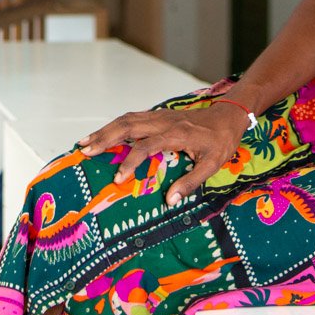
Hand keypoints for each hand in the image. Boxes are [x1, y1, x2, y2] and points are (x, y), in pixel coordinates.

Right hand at [78, 102, 250, 206]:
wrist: (228, 116)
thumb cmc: (221, 142)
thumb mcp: (212, 165)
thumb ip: (191, 182)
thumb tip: (170, 200)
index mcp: (177, 134)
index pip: (146, 147)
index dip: (130, 162)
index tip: (118, 179)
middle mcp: (164, 121)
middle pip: (128, 125)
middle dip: (105, 137)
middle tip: (85, 150)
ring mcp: (160, 115)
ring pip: (127, 118)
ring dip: (105, 129)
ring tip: (85, 141)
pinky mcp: (158, 115)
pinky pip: (132, 117)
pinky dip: (115, 125)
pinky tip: (104, 134)